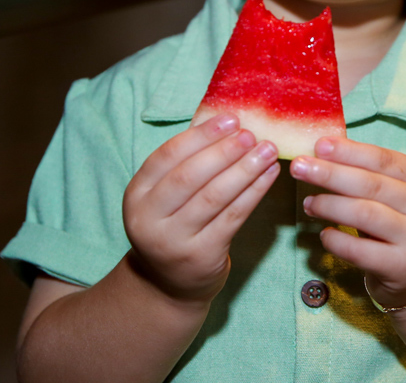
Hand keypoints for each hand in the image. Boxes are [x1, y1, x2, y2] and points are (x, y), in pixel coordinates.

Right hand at [123, 114, 279, 303]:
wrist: (168, 286)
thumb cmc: (174, 226)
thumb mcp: (164, 198)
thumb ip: (185, 164)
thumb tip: (226, 123)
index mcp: (136, 195)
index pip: (167, 156)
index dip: (200, 135)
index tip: (230, 119)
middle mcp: (149, 219)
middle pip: (190, 176)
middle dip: (224, 151)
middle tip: (252, 134)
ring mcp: (174, 241)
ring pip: (214, 197)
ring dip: (245, 169)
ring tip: (267, 150)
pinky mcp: (202, 256)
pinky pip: (233, 217)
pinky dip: (254, 192)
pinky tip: (268, 175)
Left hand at [289, 136, 405, 308]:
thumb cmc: (402, 227)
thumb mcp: (397, 196)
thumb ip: (369, 175)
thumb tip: (322, 153)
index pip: (384, 159)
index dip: (350, 151)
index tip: (319, 145)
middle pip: (372, 184)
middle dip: (331, 173)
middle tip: (299, 167)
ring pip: (365, 214)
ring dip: (330, 205)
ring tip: (309, 203)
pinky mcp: (401, 267)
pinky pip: (358, 250)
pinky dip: (335, 240)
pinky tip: (324, 234)